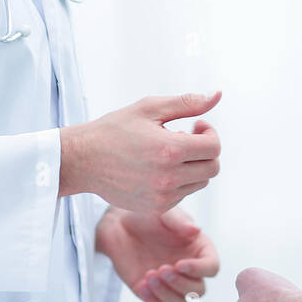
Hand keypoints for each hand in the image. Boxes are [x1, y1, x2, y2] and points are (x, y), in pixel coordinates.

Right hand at [63, 92, 221, 212]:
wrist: (83, 160)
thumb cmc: (115, 130)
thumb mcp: (150, 107)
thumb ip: (188, 102)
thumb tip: (218, 94)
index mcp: (170, 150)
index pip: (214, 147)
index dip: (209, 133)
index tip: (195, 126)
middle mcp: (169, 178)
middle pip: (213, 167)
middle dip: (205, 150)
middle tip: (186, 137)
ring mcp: (163, 197)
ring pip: (200, 182)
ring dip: (194, 166)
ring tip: (170, 153)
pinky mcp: (156, 208)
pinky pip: (184, 195)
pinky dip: (180, 181)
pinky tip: (160, 168)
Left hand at [96, 206, 218, 301]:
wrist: (120, 224)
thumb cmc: (148, 214)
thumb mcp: (164, 212)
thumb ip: (179, 222)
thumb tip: (196, 230)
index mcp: (199, 250)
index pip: (211, 267)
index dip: (199, 270)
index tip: (179, 264)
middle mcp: (188, 270)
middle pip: (198, 291)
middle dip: (181, 284)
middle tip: (162, 269)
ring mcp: (170, 284)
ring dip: (166, 294)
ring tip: (150, 275)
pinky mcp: (151, 293)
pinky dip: (151, 301)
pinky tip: (142, 285)